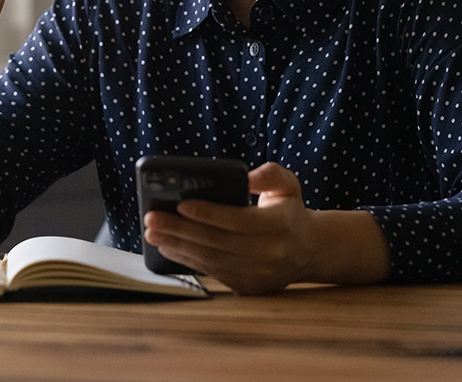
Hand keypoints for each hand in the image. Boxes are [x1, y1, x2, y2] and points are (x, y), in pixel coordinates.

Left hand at [143, 162, 389, 293]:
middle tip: (152, 218)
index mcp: (278, 225)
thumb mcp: (288, 184)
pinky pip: (211, 272)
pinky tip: (168, 246)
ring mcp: (256, 274)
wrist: (310, 251)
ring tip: (152, 232)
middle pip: (216, 242)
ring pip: (210, 260)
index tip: (181, 204)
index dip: (208, 213)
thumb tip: (246, 177)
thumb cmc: (289, 210)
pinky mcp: (246, 287)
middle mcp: (268, 254)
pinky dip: (187, 259)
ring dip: (177, 246)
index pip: (237, 220)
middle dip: (180, 230)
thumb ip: (269, 174)